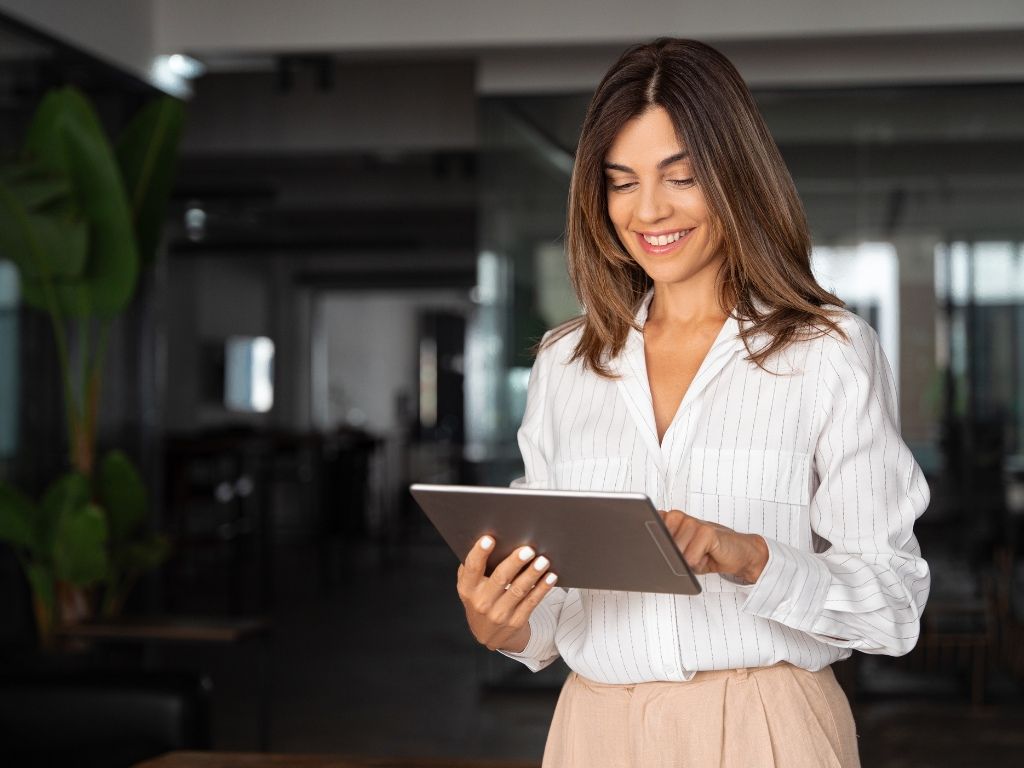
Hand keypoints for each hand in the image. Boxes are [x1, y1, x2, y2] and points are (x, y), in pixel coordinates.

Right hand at [456, 536, 557, 652]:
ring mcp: (500, 614)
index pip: (472, 568)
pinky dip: (542, 588)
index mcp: (468, 589)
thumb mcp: (470, 587)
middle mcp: (482, 602)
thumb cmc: (480, 601)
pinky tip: (550, 577)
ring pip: (519, 590)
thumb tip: (487, 539)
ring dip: (533, 574)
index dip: (480, 553)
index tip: (489, 539)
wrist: (489, 635)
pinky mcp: (516, 621)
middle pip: (500, 578)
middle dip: (515, 562)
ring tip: (543, 561)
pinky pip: (532, 602)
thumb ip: (474, 568)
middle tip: (528, 549)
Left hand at [660, 510, 768, 583]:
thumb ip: (664, 550)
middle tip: (689, 554)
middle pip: (661, 547)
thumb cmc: (707, 552)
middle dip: (673, 557)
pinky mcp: (706, 531)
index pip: (647, 531)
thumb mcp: (679, 554)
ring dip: (689, 562)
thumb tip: (652, 555)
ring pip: (676, 554)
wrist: (737, 552)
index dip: (650, 545)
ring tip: (700, 554)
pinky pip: (690, 558)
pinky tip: (707, 555)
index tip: (652, 550)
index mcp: (667, 520)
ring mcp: (691, 522)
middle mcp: (677, 516)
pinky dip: (698, 563)